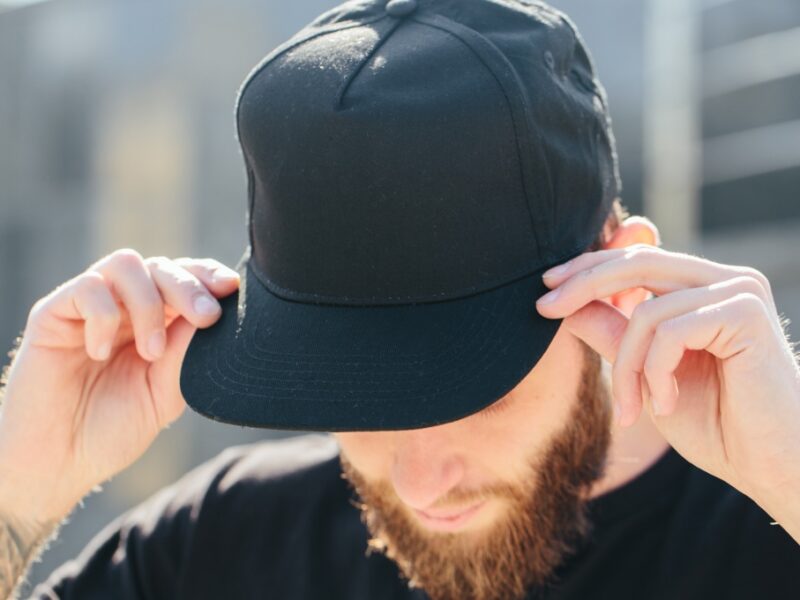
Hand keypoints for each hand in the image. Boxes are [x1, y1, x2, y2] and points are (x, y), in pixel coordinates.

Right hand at [0, 249, 238, 520]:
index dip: (208, 275)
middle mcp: (123, 307)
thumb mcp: (164, 395)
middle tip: (207, 318)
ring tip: (151, 352)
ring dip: (149, 303)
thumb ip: (186, 355)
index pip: (184, 278)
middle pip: (161, 266)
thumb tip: (213, 313)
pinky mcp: (52, 315)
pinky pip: (86, 288)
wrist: (57, 465)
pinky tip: (101, 353)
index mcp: (154, 322)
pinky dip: (105, 317)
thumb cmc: (111, 431)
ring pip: (126, 264)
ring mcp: (87, 308)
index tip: (231, 289)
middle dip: (190, 287)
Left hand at [535, 244, 799, 504]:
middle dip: (583, 285)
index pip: (635, 260)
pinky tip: (664, 403)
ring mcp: (738, 291)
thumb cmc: (715, 423)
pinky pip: (669, 332)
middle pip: (635, 264)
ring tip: (633, 408)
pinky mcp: (745, 313)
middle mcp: (723, 280)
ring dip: (627, 366)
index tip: (546, 287)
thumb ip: (614, 334)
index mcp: (703, 288)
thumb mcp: (646, 374)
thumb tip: (567, 305)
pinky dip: (654, 373)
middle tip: (543, 309)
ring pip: (647, 312)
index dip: (587, 267)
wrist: (769, 466)